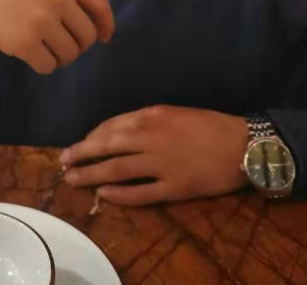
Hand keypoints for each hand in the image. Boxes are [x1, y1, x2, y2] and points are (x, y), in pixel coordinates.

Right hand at [0, 0, 114, 74]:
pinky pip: (47, 65)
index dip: (105, 26)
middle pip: (86, 36)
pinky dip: (42, 64)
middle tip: (62, 45)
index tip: (104, 37)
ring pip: (69, 54)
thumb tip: (85, 16)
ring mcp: (41, 20)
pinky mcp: (23, 42)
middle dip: (78, 45)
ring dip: (59, 56)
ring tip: (43, 48)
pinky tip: (30, 54)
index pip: (100, 7)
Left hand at [59, 105, 249, 204]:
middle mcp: (153, 137)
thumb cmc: (208, 125)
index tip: (80, 144)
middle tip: (63, 161)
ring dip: (92, 173)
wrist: (244, 144)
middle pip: (107, 145)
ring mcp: (163, 163)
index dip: (92, 136)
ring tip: (73, 178)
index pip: (112, 126)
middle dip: (81, 152)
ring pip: (118, 168)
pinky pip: (141, 192)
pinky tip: (105, 194)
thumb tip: (118, 133)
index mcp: (152, 116)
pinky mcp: (175, 187)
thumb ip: (146, 121)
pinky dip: (120, 193)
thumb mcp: (174, 112)